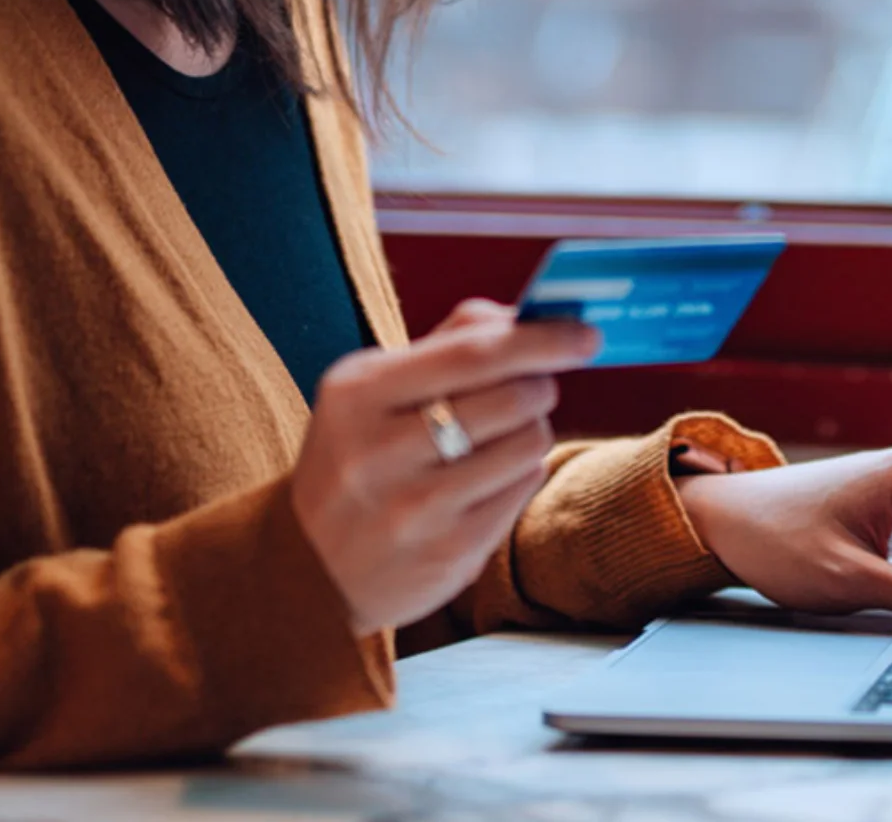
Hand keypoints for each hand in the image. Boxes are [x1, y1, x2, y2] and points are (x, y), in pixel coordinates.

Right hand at [290, 298, 597, 635]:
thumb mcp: (370, 389)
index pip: (473, 353)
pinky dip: (520, 474)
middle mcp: (380, 454)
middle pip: (513, 398)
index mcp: (358, 395)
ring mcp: (414, 511)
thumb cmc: (354, 458)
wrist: (306, 574)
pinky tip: (486, 479)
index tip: (585, 334)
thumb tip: (523, 317)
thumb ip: (446, 342)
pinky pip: (522, 490)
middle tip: (530, 387)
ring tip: (498, 437)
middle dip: (539, 384)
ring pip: (528, 444)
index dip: (541, 339)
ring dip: (531, 430)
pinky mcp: (448, 556)